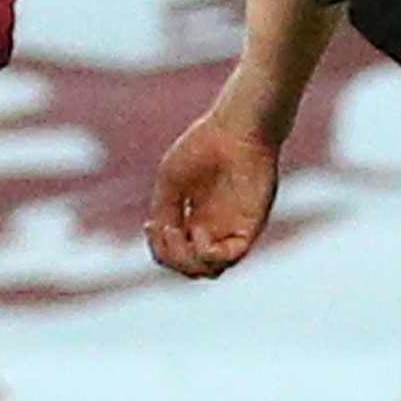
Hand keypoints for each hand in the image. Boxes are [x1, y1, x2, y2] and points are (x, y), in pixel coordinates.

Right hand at [147, 112, 281, 277]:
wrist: (235, 130)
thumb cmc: (203, 147)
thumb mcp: (171, 182)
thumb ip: (165, 212)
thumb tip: (162, 237)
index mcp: (195, 220)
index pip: (175, 253)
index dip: (158, 249)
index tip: (150, 224)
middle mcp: (215, 230)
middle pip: (190, 268)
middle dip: (170, 257)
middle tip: (165, 229)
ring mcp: (232, 230)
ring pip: (209, 271)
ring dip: (187, 261)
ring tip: (181, 233)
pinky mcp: (250, 226)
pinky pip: (231, 259)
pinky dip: (209, 256)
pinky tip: (199, 235)